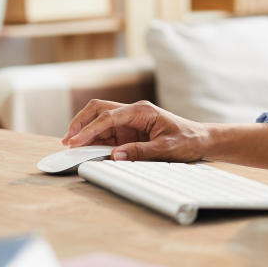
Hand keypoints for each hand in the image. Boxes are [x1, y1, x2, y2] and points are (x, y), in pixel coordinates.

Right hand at [63, 99, 211, 161]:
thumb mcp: (166, 149)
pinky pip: (106, 133)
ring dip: (84, 131)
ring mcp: (129, 122)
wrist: (200, 141)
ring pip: (99, 120)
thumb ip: (140, 152)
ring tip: (71, 147)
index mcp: (141, 111)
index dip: (89, 129)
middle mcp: (133, 112)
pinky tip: (85, 149)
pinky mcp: (128, 132)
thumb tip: (115, 156)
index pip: (108, 117)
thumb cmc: (187, 141)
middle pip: (98, 110)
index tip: (74, 141)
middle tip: (67, 141)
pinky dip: (93, 140)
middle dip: (80, 123)